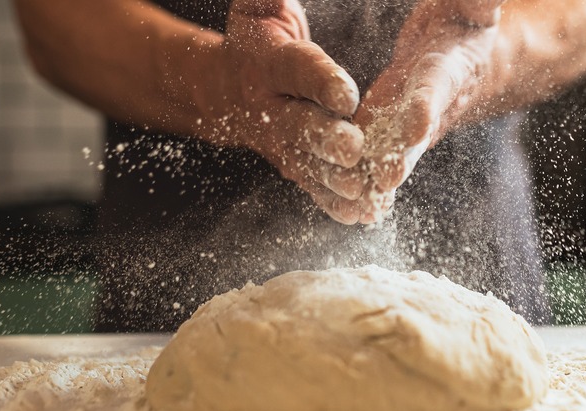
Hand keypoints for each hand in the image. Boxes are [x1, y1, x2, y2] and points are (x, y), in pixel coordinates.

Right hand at [196, 0, 370, 223]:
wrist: (223, 92)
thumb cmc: (254, 43)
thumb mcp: (256, 11)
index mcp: (270, 65)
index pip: (298, 72)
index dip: (321, 82)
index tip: (346, 94)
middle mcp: (274, 109)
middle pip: (301, 126)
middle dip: (326, 141)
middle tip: (353, 151)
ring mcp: (282, 143)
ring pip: (309, 165)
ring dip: (335, 182)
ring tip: (362, 193)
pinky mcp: (293, 165)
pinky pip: (313, 186)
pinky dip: (335, 203)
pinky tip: (361, 215)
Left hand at [354, 0, 504, 202]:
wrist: (464, 57)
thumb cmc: (464, 26)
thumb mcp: (472, 9)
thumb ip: (477, 2)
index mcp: (448, 70)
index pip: (437, 88)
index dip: (426, 107)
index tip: (417, 127)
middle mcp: (430, 104)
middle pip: (414, 133)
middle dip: (400, 156)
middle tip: (386, 180)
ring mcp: (408, 122)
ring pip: (393, 152)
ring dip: (377, 178)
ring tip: (362, 205)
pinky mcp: (390, 128)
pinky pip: (377, 154)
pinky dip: (365, 178)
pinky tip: (348, 203)